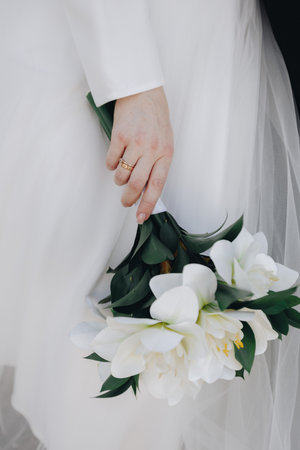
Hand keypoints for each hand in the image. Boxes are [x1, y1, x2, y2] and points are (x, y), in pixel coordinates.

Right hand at [106, 87, 173, 223]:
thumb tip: (146, 189)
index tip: (140, 217)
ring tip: (121, 173)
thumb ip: (157, 165)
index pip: (157, 186)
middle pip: (136, 185)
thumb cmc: (155, 119)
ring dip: (119, 179)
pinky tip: (114, 160)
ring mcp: (136, 143)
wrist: (143, 92)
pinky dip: (110, 165)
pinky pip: (111, 161)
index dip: (147, 205)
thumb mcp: (164, 143)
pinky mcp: (120, 136)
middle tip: (125, 202)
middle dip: (128, 199)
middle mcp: (152, 150)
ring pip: (122, 175)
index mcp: (166, 154)